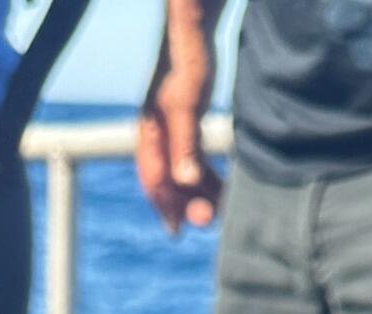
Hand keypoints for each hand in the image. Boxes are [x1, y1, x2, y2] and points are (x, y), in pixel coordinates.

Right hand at [137, 12, 221, 233]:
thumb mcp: (188, 102)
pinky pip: (191, 155)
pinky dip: (204, 173)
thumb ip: (185, 143)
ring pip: (180, 169)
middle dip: (184, 202)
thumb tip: (187, 183)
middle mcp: (157, 130)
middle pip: (166, 178)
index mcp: (151, 130)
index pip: (153, 177)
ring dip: (197, 191)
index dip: (165, 205)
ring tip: (218, 208)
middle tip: (207, 221)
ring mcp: (170, 124)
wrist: (191, 23)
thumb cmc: (188, 58)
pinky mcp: (185, 116)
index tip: (178, 231)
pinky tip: (219, 184)